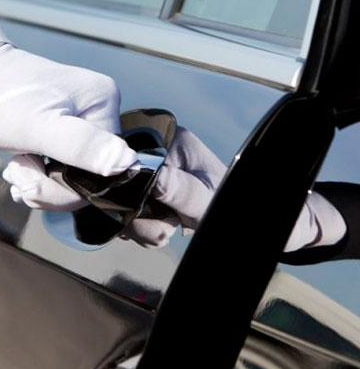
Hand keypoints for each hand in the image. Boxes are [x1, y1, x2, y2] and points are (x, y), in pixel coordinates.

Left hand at [0, 4, 136, 202]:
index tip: (32, 178)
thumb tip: (125, 163)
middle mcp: (96, 110)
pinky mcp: (59, 133)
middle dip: (50, 187)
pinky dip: (36, 178)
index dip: (67, 187)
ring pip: (71, 178)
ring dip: (38, 184)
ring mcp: (78, 122)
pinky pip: (57, 171)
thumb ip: (79, 144)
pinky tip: (17, 172)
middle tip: (17, 174)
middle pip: (89, 176)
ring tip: (14, 171)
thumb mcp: (36, 125)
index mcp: (103, 102)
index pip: (105, 170)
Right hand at [123, 128, 346, 251]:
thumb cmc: (236, 206)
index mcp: (171, 138)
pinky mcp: (144, 188)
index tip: (155, 214)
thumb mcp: (209, 203)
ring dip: (138, 225)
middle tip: (166, 227)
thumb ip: (181, 192)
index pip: (127, 162)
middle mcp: (155, 148)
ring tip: (167, 230)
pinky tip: (159, 229)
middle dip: (136, 214)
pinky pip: (124, 209)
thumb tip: (151, 179)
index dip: (131, 192)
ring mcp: (148, 169)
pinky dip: (138, 226)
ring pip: (118, 200)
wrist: (249, 223)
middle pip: (117, 181)